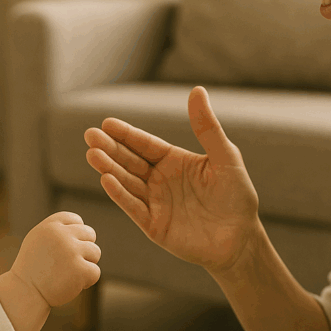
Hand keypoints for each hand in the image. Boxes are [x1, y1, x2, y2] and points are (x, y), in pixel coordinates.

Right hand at [12, 212, 100, 306]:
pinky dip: (87, 281)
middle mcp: (61, 235)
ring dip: (86, 264)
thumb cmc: (32, 269)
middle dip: (84, 248)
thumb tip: (82, 227)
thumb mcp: (38, 241)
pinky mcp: (80, 269)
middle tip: (70, 263)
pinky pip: (95, 271)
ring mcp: (71, 252)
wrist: (25, 293)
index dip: (77, 233)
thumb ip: (57, 231)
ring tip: (69, 273)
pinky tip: (71, 284)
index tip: (68, 247)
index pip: (76, 219)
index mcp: (50, 226)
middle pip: (90, 234)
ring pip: (96, 252)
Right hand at [84, 86, 259, 275]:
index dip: (126, 134)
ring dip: (109, 168)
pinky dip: (120, 194)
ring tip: (93, 154)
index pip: (145, 144)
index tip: (106, 123)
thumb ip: (207, 128)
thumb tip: (197, 90)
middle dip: (110, 148)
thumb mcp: (225, 158)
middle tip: (90, 135)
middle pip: (129, 161)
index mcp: (174, 161)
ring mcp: (154, 203)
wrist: (240, 240)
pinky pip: (133, 207)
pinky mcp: (153, 226)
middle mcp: (159, 180)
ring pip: (127, 182)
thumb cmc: (237, 197)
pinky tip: (107, 180)